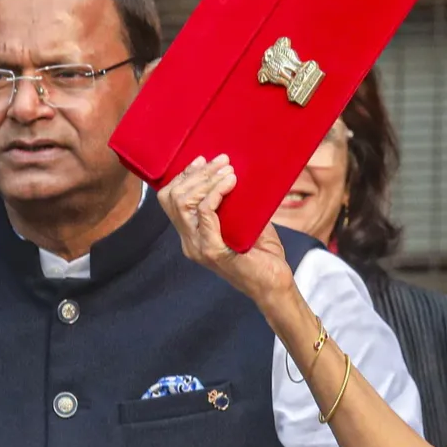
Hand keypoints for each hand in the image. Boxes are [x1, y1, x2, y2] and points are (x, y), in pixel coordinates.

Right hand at [156, 155, 295, 308]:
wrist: (275, 286)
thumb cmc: (264, 257)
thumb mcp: (247, 224)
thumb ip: (237, 205)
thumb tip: (237, 176)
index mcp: (193, 235)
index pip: (171, 200)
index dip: (185, 177)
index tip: (204, 160)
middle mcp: (190, 241)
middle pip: (173, 198)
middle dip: (197, 174)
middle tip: (222, 162)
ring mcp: (199, 247)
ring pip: (185, 203)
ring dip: (207, 180)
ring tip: (228, 171)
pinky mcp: (214, 251)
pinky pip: (205, 214)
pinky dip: (216, 193)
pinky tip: (231, 183)